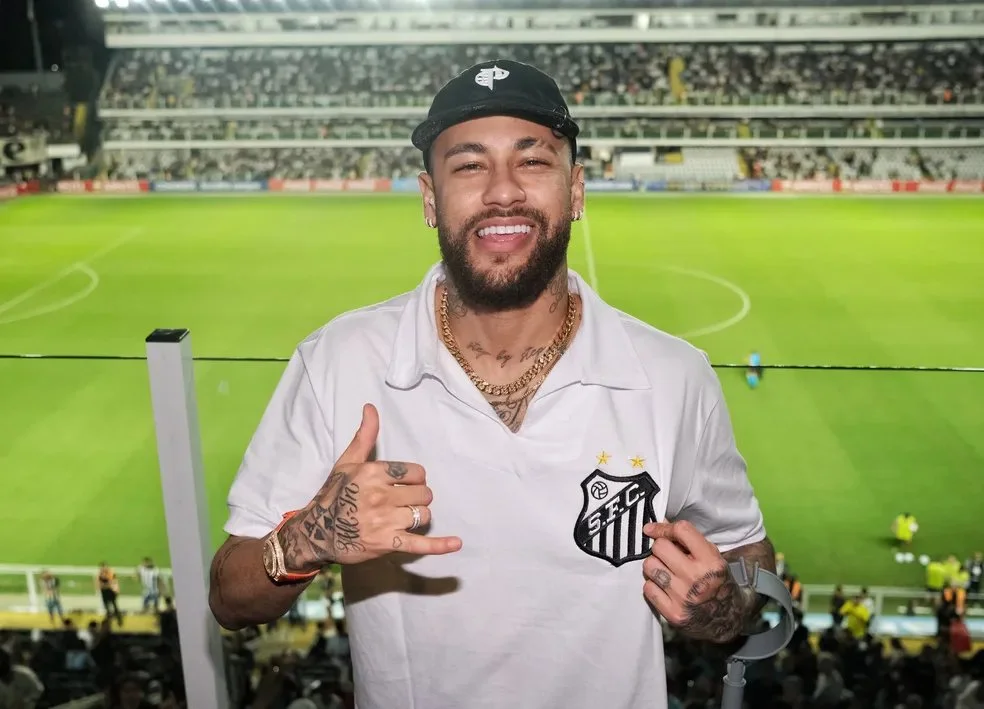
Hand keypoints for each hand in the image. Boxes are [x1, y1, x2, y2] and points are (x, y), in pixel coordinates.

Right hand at [278, 403, 462, 571]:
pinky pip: (420, 544)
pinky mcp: (387, 543)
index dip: (414, 479)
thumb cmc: (334, 494)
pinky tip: (455, 543)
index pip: (416, 473)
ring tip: (403, 517)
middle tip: (402, 502)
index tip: (403, 484)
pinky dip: (439, 545)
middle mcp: (380, 496)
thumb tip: (371, 408)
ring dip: (418, 517)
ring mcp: (384, 521)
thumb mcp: (347, 462)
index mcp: (374, 473)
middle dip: (417, 497)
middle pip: (423, 494)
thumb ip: (365, 436)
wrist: (316, 532)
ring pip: (423, 515)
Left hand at [641, 520, 752, 642]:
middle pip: (659, 547)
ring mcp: (683, 597)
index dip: (664, 527)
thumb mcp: (712, 557)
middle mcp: (697, 578)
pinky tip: (664, 587)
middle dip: (660, 548)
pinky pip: (647, 588)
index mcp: (711, 561)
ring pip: (649, 566)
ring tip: (666, 571)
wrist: (727, 618)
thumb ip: (689, 540)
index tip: (653, 530)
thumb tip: (660, 523)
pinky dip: (653, 586)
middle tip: (667, 556)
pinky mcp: (673, 613)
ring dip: (654, 566)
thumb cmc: (716, 582)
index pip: (681, 530)